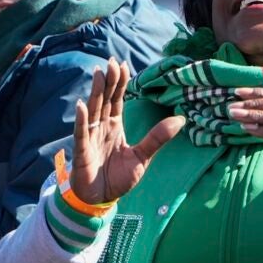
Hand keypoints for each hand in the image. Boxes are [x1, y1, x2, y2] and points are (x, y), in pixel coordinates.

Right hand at [71, 59, 184, 203]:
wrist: (100, 200)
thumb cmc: (118, 178)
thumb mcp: (142, 157)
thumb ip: (157, 138)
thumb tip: (181, 119)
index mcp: (115, 127)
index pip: (117, 100)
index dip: (120, 83)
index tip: (123, 64)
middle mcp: (101, 128)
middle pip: (105, 100)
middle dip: (109, 81)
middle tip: (112, 61)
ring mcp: (90, 137)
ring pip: (93, 111)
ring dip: (96, 93)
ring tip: (99, 73)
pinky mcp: (82, 151)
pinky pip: (81, 133)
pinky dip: (81, 120)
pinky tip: (82, 105)